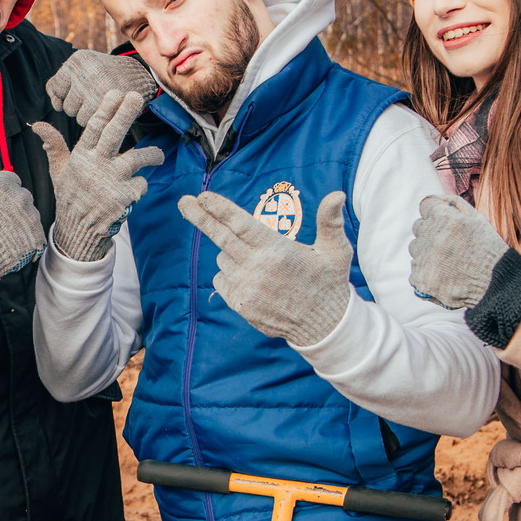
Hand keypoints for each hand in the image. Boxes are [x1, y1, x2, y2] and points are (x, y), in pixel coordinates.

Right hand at [0, 171, 45, 277]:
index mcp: (4, 184)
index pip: (12, 181)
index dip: (5, 192)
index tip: (0, 202)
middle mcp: (21, 197)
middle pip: (22, 197)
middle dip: (14, 207)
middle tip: (1, 220)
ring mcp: (31, 217)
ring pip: (30, 216)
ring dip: (21, 223)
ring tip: (4, 236)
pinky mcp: (37, 236)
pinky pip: (36, 236)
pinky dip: (27, 241)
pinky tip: (14, 246)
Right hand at [30, 90, 163, 261]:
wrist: (80, 231)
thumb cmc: (70, 196)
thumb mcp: (59, 171)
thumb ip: (53, 145)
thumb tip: (37, 125)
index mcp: (81, 157)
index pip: (93, 127)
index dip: (106, 108)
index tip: (116, 92)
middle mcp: (96, 167)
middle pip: (114, 134)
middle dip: (126, 112)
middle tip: (136, 96)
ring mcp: (112, 182)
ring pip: (138, 158)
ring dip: (152, 155)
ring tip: (157, 155)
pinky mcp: (125, 198)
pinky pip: (141, 183)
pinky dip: (140, 185)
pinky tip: (133, 191)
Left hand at [46, 51, 158, 126]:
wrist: (139, 76)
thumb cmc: (104, 73)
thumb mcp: (82, 66)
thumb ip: (60, 81)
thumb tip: (54, 102)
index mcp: (77, 61)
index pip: (55, 88)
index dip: (63, 94)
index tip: (78, 91)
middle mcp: (85, 74)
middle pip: (65, 105)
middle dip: (76, 105)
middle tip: (93, 95)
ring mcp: (97, 91)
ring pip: (76, 116)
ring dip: (86, 114)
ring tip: (100, 101)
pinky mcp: (108, 106)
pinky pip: (89, 121)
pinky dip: (96, 119)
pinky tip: (106, 107)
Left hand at [179, 189, 354, 347]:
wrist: (323, 325)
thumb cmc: (328, 282)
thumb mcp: (336, 251)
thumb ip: (330, 222)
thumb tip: (337, 194)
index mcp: (277, 250)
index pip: (241, 224)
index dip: (220, 209)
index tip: (203, 197)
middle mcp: (258, 268)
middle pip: (221, 237)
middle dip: (200, 217)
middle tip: (184, 202)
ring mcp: (247, 288)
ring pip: (223, 259)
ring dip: (230, 253)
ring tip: (257, 262)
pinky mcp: (240, 304)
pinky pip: (222, 281)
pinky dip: (229, 275)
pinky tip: (251, 278)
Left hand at [408, 193, 510, 309]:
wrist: (497, 285)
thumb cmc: (489, 250)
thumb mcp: (478, 218)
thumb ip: (454, 203)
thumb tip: (434, 197)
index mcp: (446, 218)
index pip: (426, 206)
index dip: (434, 214)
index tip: (442, 224)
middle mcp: (432, 236)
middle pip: (419, 228)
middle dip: (431, 233)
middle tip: (450, 246)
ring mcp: (425, 258)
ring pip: (415, 249)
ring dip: (427, 253)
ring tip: (449, 263)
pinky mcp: (421, 279)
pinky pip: (415, 271)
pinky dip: (426, 274)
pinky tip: (444, 277)